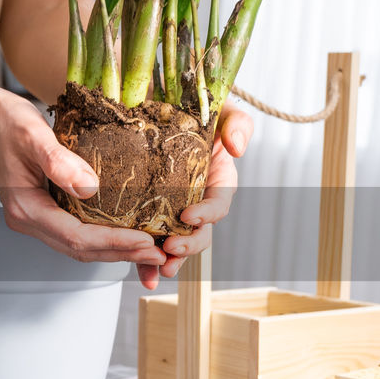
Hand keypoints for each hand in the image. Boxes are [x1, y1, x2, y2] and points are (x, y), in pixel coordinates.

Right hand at [0, 87, 168, 268]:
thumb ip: (58, 161)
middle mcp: (30, 221)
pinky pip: (78, 232)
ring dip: (116, 250)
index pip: (75, 237)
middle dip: (121, 253)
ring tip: (150, 250)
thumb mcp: (32, 134)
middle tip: (158, 254)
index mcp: (26, 209)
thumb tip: (90, 186)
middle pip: (80, 250)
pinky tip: (127, 233)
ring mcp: (37, 219)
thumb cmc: (7, 123)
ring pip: (80, 246)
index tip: (145, 241)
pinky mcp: (46, 211)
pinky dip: (104, 237)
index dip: (113, 242)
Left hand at [136, 100, 252, 290]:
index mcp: (216, 179)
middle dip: (188, 246)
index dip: (208, 214)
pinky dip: (146, 262)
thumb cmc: (191, 105)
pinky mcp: (147, 213)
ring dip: (168, 261)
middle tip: (170, 250)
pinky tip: (142, 277)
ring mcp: (171, 209)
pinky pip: (148, 241)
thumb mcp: (219, 106)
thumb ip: (236, 122)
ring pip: (175, 242)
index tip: (189, 216)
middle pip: (199, 232)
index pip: (219, 203)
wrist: (152, 101)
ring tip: (157, 271)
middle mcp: (197, 199)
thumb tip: (237, 148)